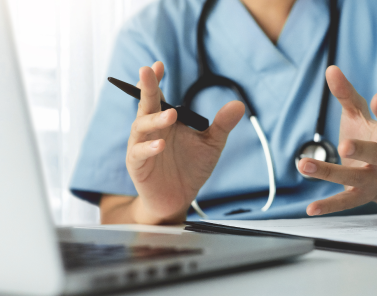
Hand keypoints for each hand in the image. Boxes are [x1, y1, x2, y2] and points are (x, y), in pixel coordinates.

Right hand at [126, 62, 244, 223]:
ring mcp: (141, 147)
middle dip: (146, 88)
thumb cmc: (190, 169)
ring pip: (140, 127)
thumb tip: (238, 104)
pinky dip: (149, 148)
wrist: (178, 199)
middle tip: (147, 72)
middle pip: (145, 105)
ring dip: (154, 120)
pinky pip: (139, 153)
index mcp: (165, 121)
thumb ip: (221, 125)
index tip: (159, 65)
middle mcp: (150, 130)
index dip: (157, 81)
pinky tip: (161, 145)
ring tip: (170, 115)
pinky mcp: (137, 166)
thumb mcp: (210, 145)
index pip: (158, 97)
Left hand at [298, 66, 376, 215]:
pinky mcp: (360, 196)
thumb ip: (346, 95)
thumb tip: (331, 68)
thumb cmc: (368, 137)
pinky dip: (327, 206)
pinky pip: (344, 202)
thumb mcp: (357, 115)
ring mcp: (373, 179)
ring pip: (353, 177)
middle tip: (344, 144)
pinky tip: (309, 209)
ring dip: (329, 172)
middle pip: (376, 153)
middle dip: (361, 149)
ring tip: (304, 165)